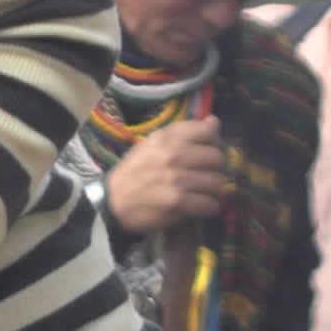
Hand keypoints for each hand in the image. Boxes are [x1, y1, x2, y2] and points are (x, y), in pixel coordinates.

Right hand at [102, 114, 230, 233]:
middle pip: (217, 158)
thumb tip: (214, 122)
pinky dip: (209, 208)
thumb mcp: (153, 143)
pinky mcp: (178, 202)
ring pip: (217, 182)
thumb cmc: (135, 171)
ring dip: (213, 191)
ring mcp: (177, 179)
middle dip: (216, 169)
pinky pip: (210, 204)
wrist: (113, 201)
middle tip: (207, 176)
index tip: (208, 152)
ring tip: (203, 193)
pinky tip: (202, 207)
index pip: (209, 131)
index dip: (215, 142)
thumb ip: (183, 133)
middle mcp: (175, 154)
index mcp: (168, 137)